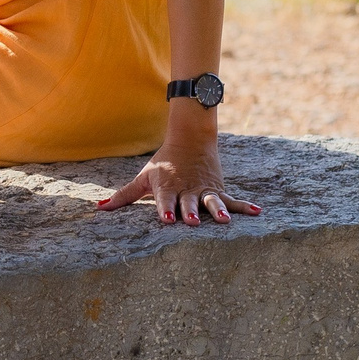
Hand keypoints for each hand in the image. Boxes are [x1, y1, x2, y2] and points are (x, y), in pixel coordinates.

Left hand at [97, 123, 260, 224]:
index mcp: (167, 188)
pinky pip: (233, 199)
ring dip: (217, 211)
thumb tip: (99, 208)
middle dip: (189, 212)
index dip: (166, 209)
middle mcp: (186, 190)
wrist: (190, 138)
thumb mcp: (143, 177)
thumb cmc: (163, 162)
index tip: (168, 219)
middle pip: (188, 203)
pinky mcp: (218, 189)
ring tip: (224, 221)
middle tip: (191, 222)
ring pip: (212, 201)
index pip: (164, 200)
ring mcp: (204, 190)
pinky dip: (245, 206)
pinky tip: (259, 212)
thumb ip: (123, 196)